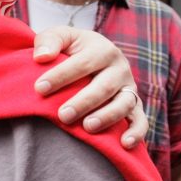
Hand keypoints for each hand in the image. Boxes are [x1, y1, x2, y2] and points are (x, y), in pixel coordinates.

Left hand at [31, 26, 147, 147]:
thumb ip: (49, 41)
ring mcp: (129, 89)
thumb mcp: (60, 37)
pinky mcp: (135, 106)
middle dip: (83, 102)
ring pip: (124, 104)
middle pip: (103, 87)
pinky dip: (136, 132)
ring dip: (107, 117)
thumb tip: (41, 57)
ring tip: (87, 127)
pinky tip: (124, 144)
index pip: (82, 63)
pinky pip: (140, 120)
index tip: (39, 89)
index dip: (61, 76)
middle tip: (63, 115)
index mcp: (102, 49)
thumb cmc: (70, 49)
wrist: (93, 56)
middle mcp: (119, 69)